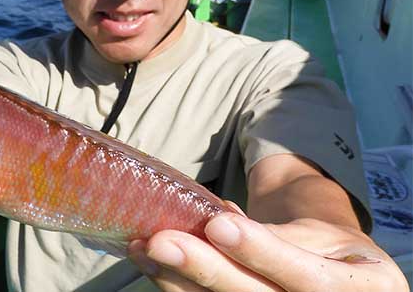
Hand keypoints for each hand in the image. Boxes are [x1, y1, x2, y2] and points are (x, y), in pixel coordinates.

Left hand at [128, 213, 408, 291]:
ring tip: (145, 251)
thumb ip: (276, 236)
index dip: (261, 252)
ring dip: (178, 282)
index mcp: (359, 290)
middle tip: (161, 241)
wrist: (337, 275)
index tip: (218, 224)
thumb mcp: (322, 237)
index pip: (306, 278)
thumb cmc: (328, 250)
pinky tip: (153, 269)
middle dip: (205, 270)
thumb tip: (218, 219)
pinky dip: (178, 290)